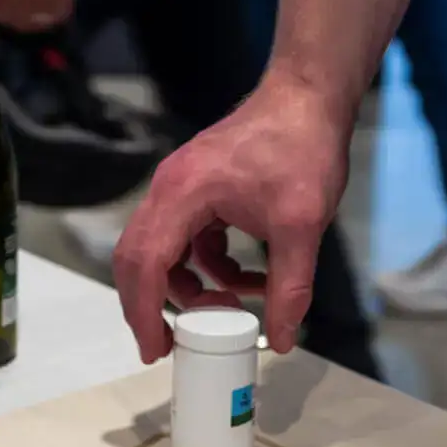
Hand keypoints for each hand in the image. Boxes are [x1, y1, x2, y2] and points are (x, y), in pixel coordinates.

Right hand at [112, 76, 350, 362]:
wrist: (309, 96)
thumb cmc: (302, 148)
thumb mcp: (302, 226)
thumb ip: (289, 287)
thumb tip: (280, 339)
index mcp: (182, 195)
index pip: (145, 264)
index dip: (145, 313)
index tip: (155, 350)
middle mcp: (169, 190)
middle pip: (138, 260)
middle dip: (152, 306)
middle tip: (170, 346)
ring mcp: (181, 188)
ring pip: (163, 253)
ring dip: (189, 288)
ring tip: (228, 310)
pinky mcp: (198, 190)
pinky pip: (187, 241)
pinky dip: (209, 267)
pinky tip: (248, 280)